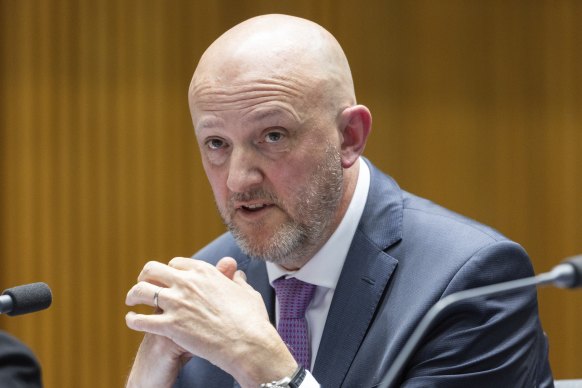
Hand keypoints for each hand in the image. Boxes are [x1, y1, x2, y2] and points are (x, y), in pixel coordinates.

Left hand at [125, 257, 235, 387]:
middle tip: (142, 284)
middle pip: (152, 270)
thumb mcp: (247, 293)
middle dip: (145, 276)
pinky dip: (133, 320)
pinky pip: (141, 320)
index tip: (167, 278)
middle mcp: (187, 283)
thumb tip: (237, 274)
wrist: (248, 344)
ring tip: (132, 302)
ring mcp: (177, 303)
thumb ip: (238, 281)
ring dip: (134, 295)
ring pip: (141, 292)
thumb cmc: (252, 320)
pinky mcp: (170, 326)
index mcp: (204, 272)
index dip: (169, 271)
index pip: (176, 263)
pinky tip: (132, 321)